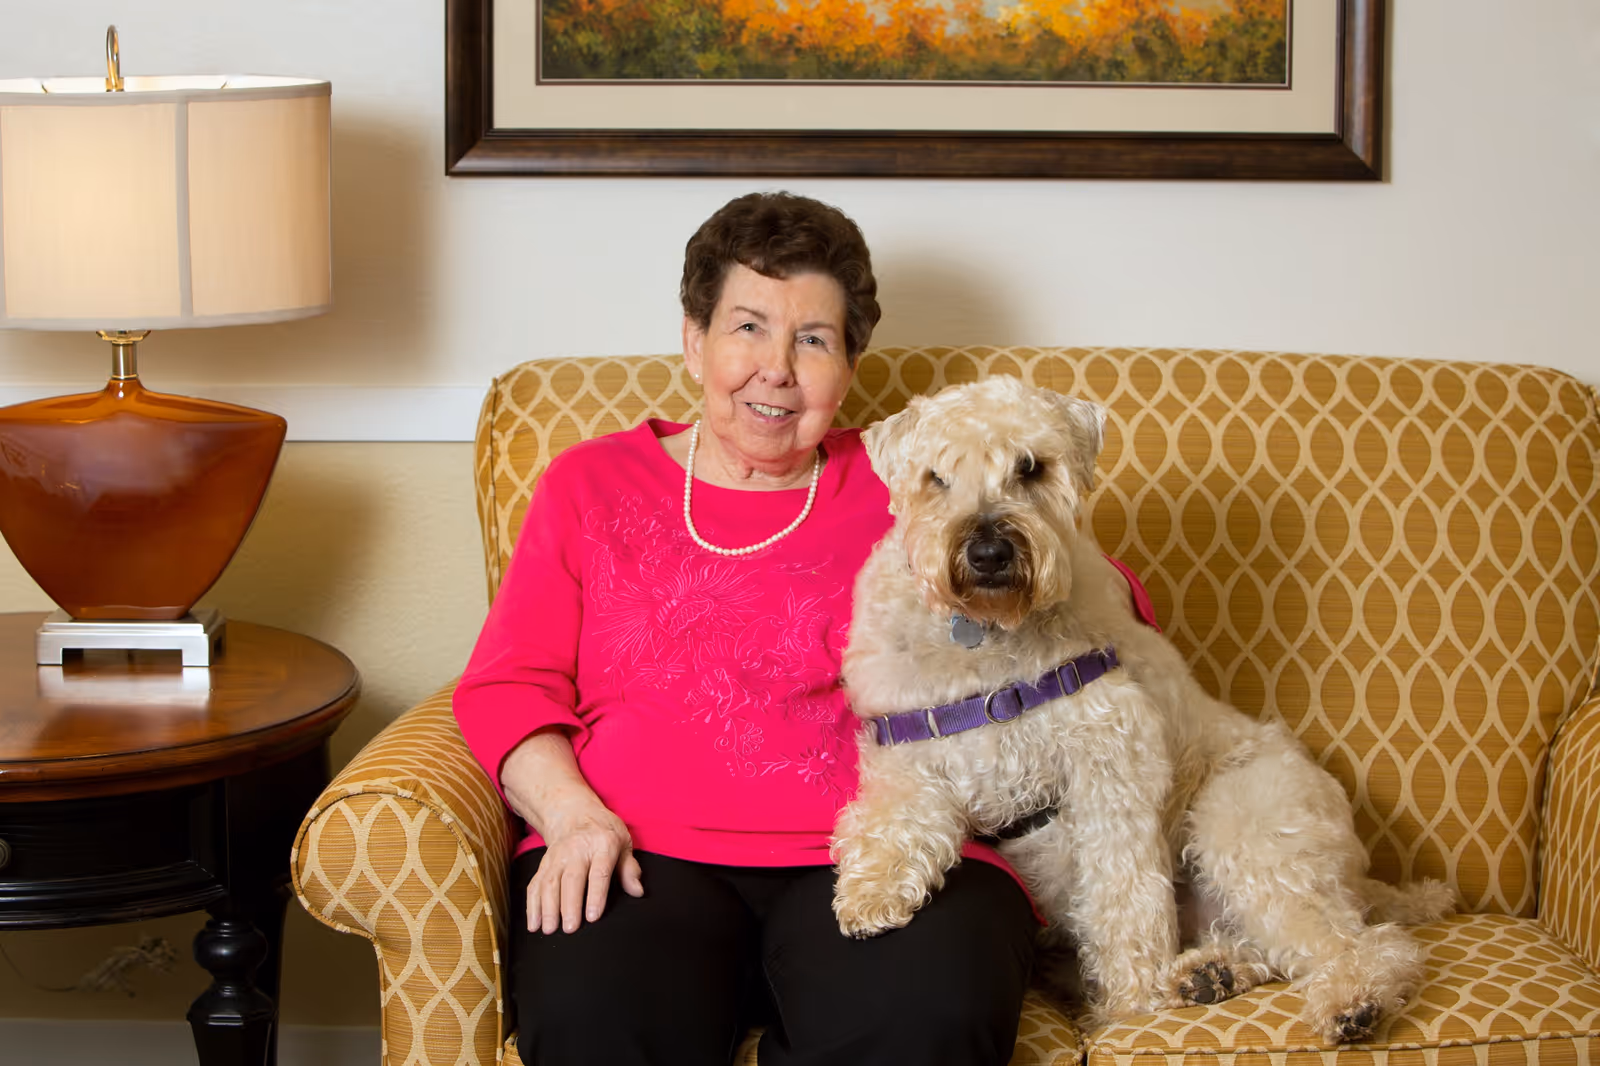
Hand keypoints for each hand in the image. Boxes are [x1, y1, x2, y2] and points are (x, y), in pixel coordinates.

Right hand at [527, 803, 644, 933]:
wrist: (574, 813)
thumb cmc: (604, 832)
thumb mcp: (623, 843)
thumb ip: (629, 868)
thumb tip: (637, 891)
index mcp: (602, 844)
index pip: (599, 873)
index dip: (596, 896)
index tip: (592, 917)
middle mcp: (577, 849)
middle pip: (571, 879)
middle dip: (569, 905)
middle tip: (570, 929)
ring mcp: (557, 856)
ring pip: (550, 882)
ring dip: (547, 908)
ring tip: (550, 930)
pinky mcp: (544, 864)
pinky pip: (536, 884)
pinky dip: (533, 906)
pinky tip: (534, 924)